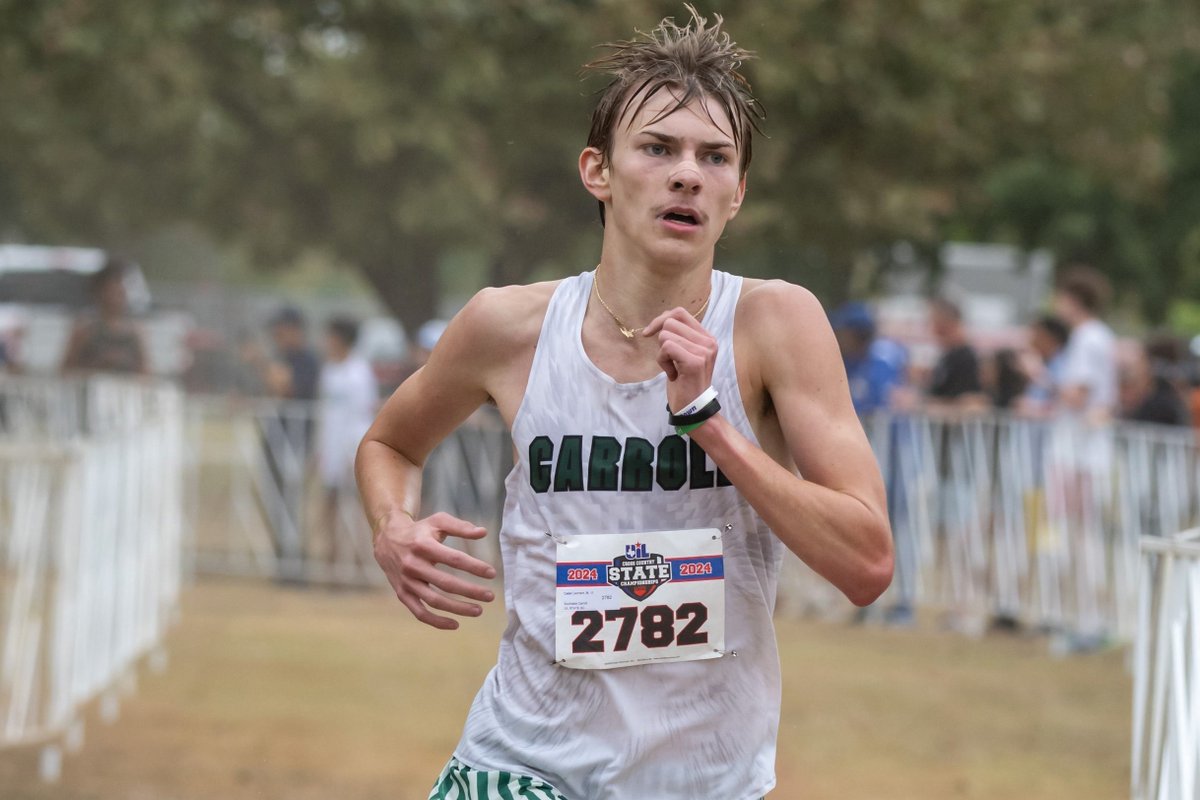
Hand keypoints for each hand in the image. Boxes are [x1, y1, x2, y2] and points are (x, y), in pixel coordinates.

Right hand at [373, 511, 496, 629]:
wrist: (387, 540)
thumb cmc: (419, 531)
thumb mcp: (437, 521)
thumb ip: (460, 527)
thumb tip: (483, 532)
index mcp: (423, 545)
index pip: (453, 559)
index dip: (474, 567)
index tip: (492, 573)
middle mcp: (413, 565)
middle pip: (446, 583)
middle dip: (470, 591)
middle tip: (490, 596)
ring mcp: (407, 582)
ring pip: (434, 601)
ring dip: (458, 608)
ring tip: (478, 610)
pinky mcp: (402, 594)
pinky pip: (419, 612)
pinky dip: (436, 622)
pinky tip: (455, 624)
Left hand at [643, 307, 717, 413]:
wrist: (693, 408)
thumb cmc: (685, 382)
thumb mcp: (683, 354)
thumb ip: (679, 335)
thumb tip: (663, 319)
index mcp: (707, 337)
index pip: (680, 313)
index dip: (661, 319)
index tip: (649, 333)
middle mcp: (709, 341)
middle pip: (670, 322)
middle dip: (661, 341)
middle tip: (671, 361)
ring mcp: (703, 351)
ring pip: (666, 335)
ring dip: (662, 354)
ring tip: (673, 369)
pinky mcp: (695, 362)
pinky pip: (666, 348)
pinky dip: (662, 361)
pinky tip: (672, 374)